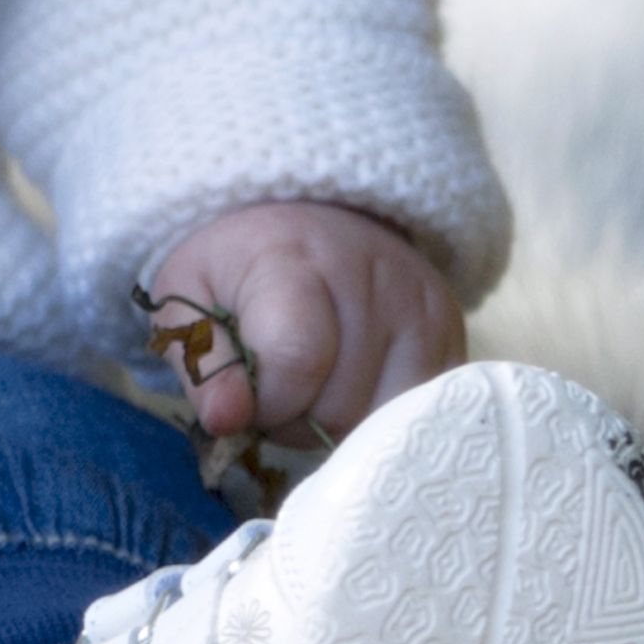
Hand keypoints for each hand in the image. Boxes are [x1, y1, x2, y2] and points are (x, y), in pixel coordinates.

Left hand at [145, 200, 463, 443]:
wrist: (311, 218)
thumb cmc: (240, 266)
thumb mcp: (189, 294)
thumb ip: (201, 361)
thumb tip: (227, 421)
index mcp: (295, 257)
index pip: (297, 357)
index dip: (267, 401)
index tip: (248, 395)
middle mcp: (372, 275)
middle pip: (339, 405)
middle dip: (298, 419)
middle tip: (280, 388)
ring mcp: (422, 305)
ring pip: (383, 422)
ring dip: (340, 426)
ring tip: (316, 386)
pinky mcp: (454, 334)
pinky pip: (419, 415)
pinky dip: (380, 419)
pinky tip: (355, 387)